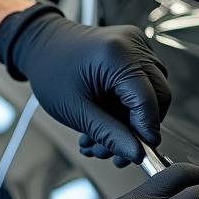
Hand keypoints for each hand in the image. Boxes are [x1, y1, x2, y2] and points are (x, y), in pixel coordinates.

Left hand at [0, 2, 170, 164]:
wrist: (40, 46)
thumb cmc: (51, 72)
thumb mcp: (75, 110)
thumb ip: (108, 133)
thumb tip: (136, 153)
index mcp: (118, 55)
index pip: (148, 99)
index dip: (146, 130)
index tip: (139, 153)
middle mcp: (133, 45)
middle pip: (158, 96)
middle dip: (138, 129)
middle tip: (116, 153)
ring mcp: (136, 45)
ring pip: (151, 93)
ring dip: (129, 122)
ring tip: (99, 140)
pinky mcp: (134, 51)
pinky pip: (142, 84)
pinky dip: (126, 107)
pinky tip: (104, 121)